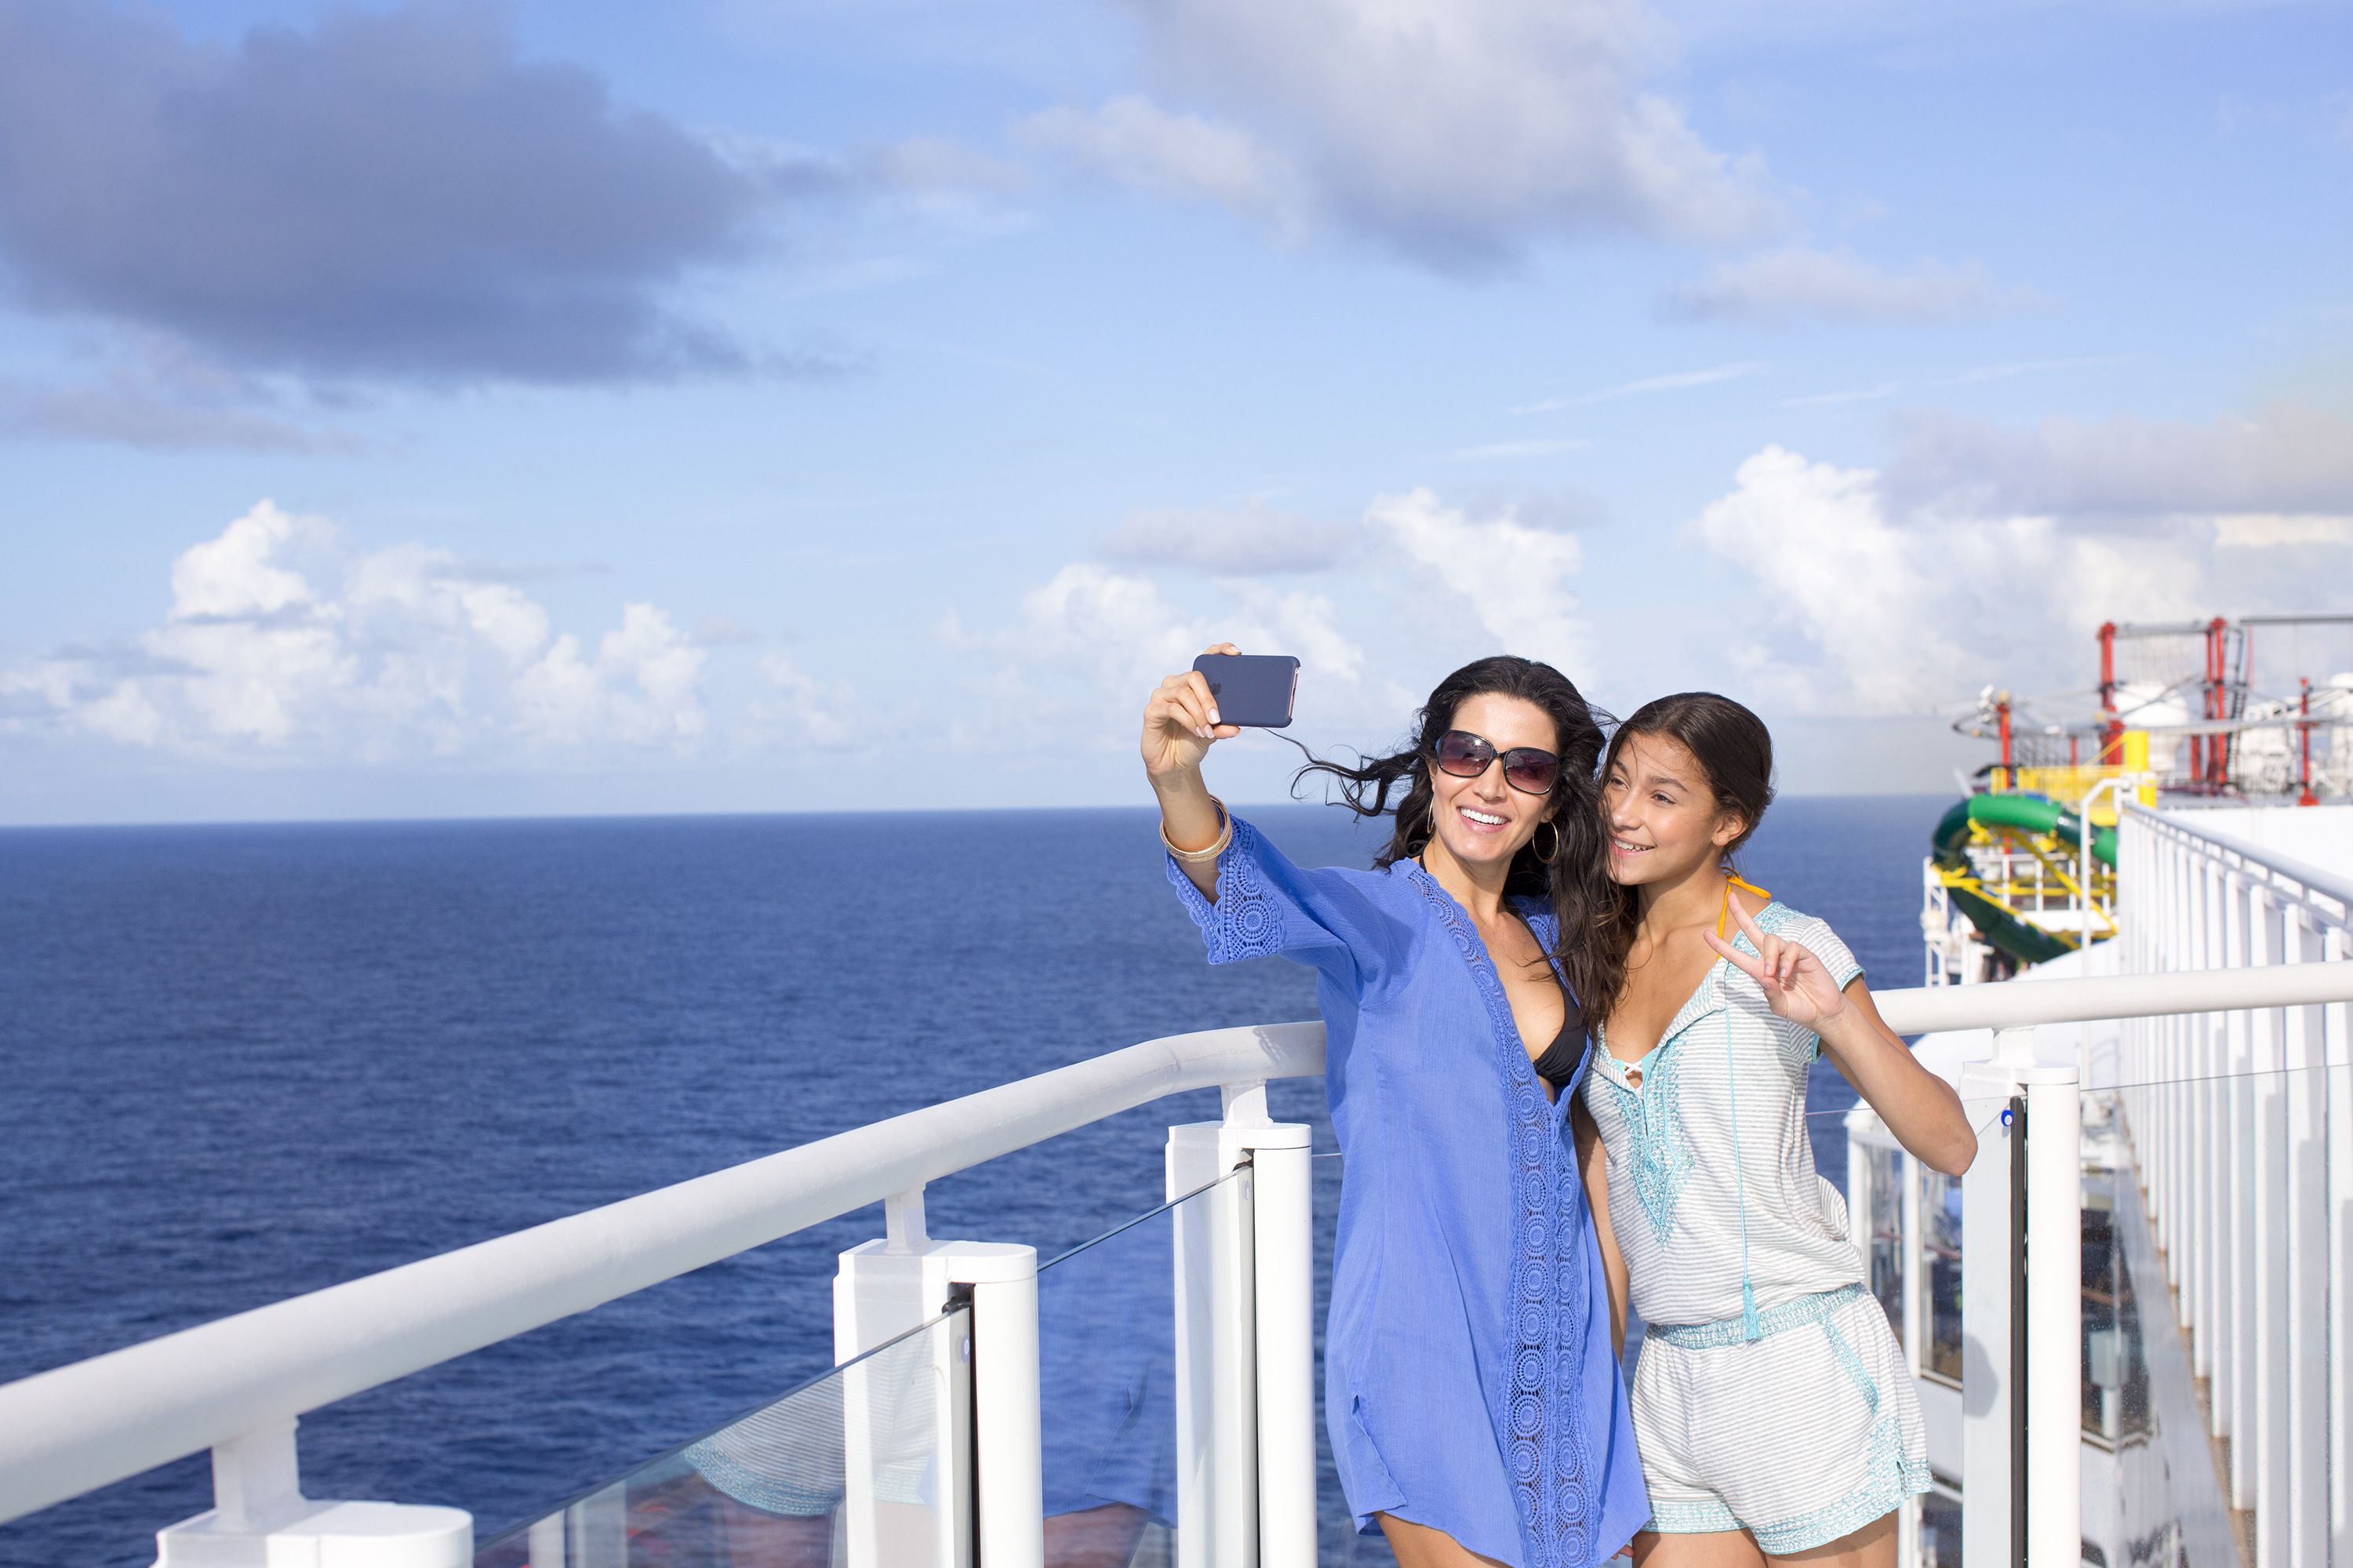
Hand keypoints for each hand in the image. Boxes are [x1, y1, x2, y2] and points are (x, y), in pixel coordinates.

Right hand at [1141, 642, 1242, 778]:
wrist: (1175, 765)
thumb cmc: (1193, 743)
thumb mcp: (1213, 733)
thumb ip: (1223, 726)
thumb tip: (1236, 727)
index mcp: (1193, 684)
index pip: (1205, 658)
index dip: (1220, 651)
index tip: (1236, 653)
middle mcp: (1176, 684)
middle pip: (1194, 677)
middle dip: (1208, 698)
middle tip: (1217, 718)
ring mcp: (1162, 695)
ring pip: (1183, 693)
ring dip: (1199, 714)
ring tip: (1208, 731)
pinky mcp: (1152, 710)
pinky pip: (1172, 708)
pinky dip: (1189, 721)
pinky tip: (1197, 732)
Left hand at [1703, 892, 1847, 1028]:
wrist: (1823, 1012)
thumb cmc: (1799, 1009)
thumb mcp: (1780, 1006)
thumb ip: (1770, 994)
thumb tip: (1765, 977)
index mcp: (1761, 971)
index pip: (1738, 955)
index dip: (1721, 945)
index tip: (1705, 934)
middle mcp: (1772, 958)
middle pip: (1753, 930)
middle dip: (1740, 913)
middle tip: (1729, 896)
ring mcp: (1788, 954)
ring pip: (1770, 939)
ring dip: (1768, 956)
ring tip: (1772, 975)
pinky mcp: (1805, 954)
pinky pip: (1791, 948)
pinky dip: (1786, 961)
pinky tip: (1787, 975)